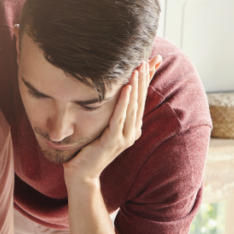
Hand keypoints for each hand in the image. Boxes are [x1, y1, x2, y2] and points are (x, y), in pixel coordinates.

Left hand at [63, 56, 160, 184]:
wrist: (82, 174)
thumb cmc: (88, 149)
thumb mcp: (102, 126)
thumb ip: (109, 113)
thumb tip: (110, 94)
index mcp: (131, 127)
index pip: (140, 99)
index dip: (146, 81)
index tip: (151, 62)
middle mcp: (132, 132)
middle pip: (139, 100)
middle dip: (143, 79)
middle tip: (146, 59)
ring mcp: (125, 137)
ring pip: (132, 107)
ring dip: (136, 86)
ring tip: (138, 68)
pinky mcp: (113, 141)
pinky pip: (119, 118)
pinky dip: (123, 103)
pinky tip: (126, 88)